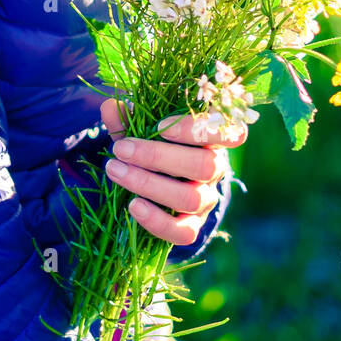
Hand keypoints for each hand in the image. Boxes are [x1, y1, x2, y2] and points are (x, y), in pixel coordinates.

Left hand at [99, 98, 246, 246]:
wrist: (158, 189)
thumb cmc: (155, 149)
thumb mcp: (142, 131)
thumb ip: (129, 120)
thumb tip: (110, 107)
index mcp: (212, 140)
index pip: (230, 133)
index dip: (198, 130)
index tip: (160, 126)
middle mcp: (215, 170)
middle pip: (204, 165)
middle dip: (158, 157)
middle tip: (121, 149)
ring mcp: (206, 200)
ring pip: (190, 198)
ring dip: (148, 184)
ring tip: (115, 171)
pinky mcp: (193, 227)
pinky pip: (183, 232)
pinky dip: (157, 221)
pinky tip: (133, 206)